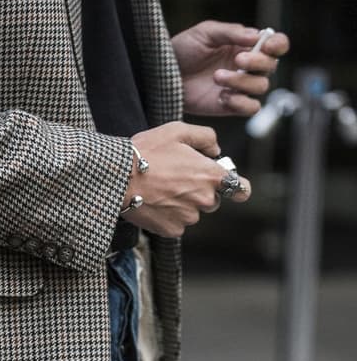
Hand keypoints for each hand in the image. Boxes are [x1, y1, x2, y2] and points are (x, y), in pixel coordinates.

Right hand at [124, 121, 250, 238]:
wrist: (118, 178)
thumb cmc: (146, 152)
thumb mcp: (178, 131)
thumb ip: (205, 137)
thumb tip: (216, 151)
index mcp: (211, 175)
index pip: (241, 189)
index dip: (238, 188)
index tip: (232, 187)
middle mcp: (204, 200)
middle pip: (212, 201)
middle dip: (200, 192)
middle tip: (178, 180)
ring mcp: (188, 217)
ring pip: (193, 213)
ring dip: (183, 204)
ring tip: (161, 190)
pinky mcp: (172, 230)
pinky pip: (176, 224)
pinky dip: (168, 216)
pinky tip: (155, 202)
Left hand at [172, 21, 289, 116]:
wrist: (164, 74)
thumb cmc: (184, 49)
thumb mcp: (205, 33)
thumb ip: (231, 32)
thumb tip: (256, 36)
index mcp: (247, 45)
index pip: (276, 45)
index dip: (278, 45)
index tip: (267, 46)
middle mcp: (248, 67)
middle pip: (271, 67)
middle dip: (257, 63)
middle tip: (236, 60)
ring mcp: (241, 87)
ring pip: (261, 87)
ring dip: (243, 82)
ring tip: (217, 77)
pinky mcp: (231, 106)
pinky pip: (251, 108)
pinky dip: (241, 102)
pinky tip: (222, 96)